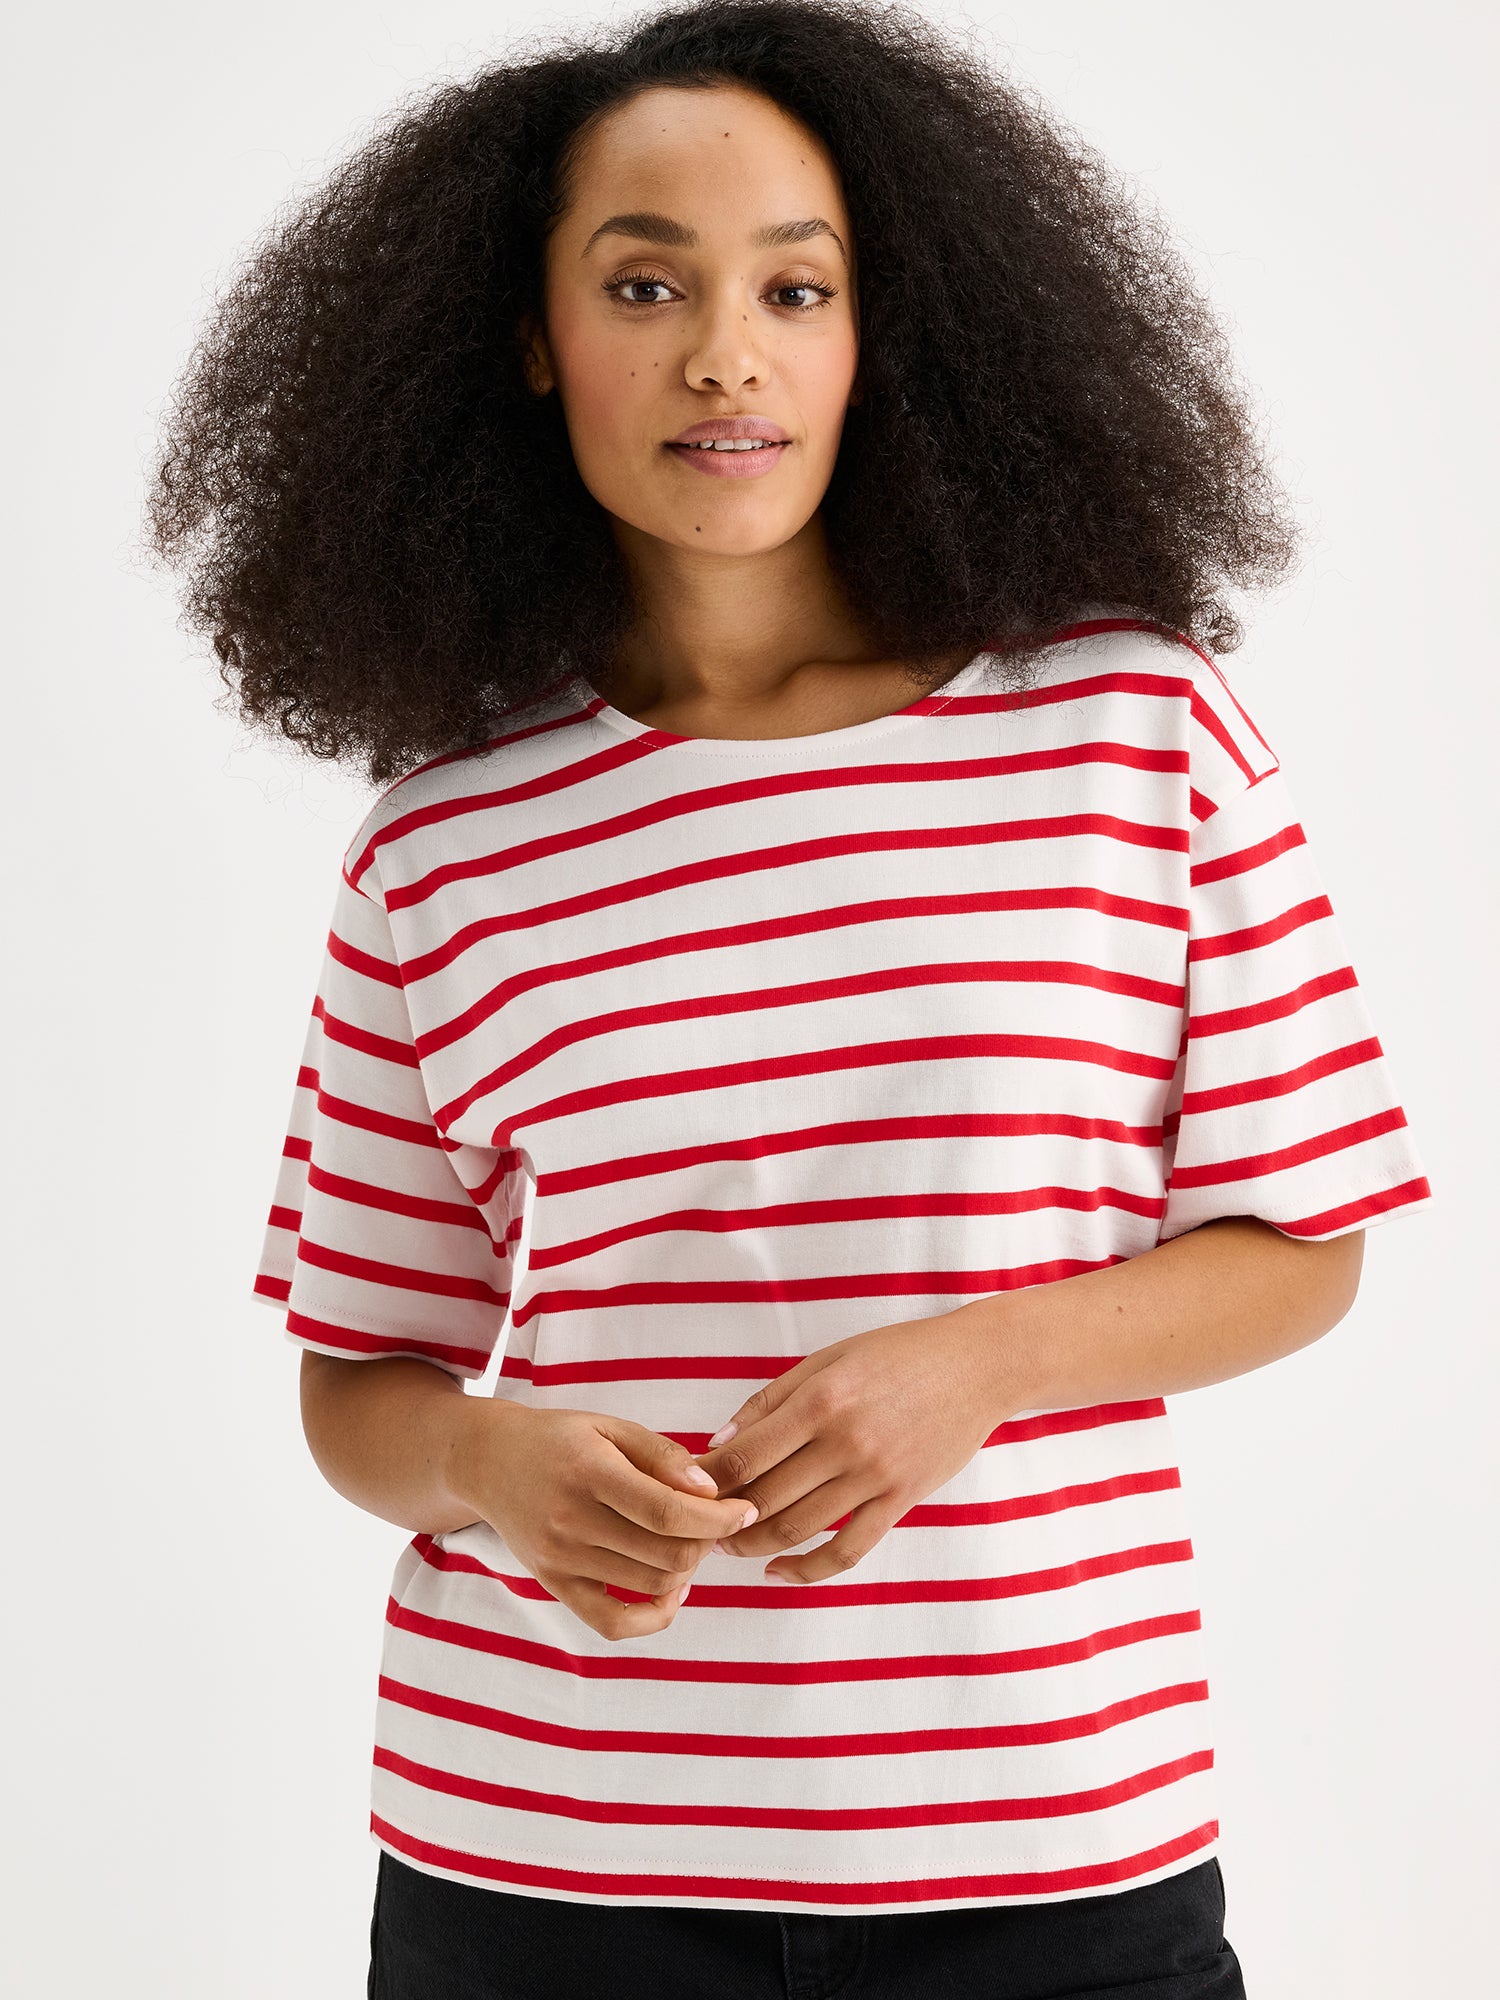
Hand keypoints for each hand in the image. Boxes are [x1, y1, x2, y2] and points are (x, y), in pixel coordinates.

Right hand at [453, 1401, 757, 1641]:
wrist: (488, 1461)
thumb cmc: (560, 1439)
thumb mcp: (610, 1427)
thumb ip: (662, 1455)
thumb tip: (709, 1490)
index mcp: (589, 1472)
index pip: (667, 1511)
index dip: (717, 1517)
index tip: (745, 1509)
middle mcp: (570, 1521)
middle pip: (665, 1553)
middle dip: (708, 1541)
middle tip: (718, 1521)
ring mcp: (560, 1559)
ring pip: (650, 1586)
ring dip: (687, 1569)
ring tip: (692, 1541)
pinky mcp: (554, 1584)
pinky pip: (613, 1623)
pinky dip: (654, 1615)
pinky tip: (672, 1588)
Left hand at [688, 1311, 1005, 1582]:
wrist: (976, 1367)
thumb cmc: (896, 1355)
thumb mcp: (828, 1360)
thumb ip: (771, 1401)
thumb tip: (718, 1444)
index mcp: (820, 1399)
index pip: (745, 1455)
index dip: (707, 1482)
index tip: (685, 1493)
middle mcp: (844, 1440)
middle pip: (765, 1498)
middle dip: (722, 1520)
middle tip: (698, 1528)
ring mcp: (875, 1475)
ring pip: (799, 1528)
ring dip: (754, 1546)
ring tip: (729, 1548)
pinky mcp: (901, 1499)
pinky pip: (848, 1550)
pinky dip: (808, 1570)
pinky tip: (779, 1571)